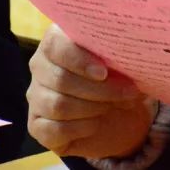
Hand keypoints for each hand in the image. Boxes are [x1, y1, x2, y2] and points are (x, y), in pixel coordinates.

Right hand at [27, 24, 156, 158]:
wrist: (116, 112)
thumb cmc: (117, 76)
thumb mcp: (122, 60)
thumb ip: (120, 51)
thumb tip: (134, 51)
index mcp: (57, 40)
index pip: (55, 45)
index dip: (79, 60)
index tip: (104, 73)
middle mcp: (40, 66)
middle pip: (61, 79)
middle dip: (101, 89)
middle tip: (128, 92)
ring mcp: (36, 96)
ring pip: (59, 105)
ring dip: (94, 108)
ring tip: (116, 105)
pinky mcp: (36, 125)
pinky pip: (55, 129)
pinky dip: (82, 127)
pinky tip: (97, 122)